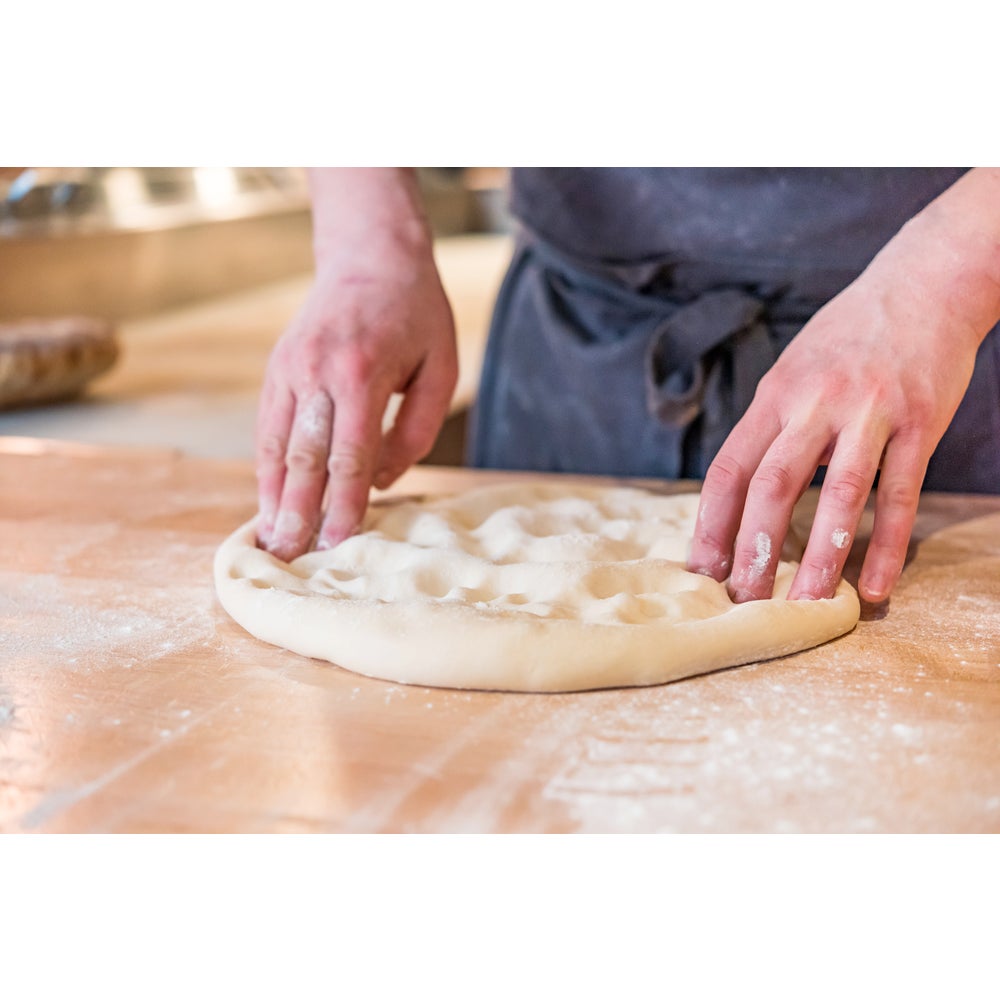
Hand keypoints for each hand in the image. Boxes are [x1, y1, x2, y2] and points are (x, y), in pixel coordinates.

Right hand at [256, 218, 456, 561]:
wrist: (370, 257)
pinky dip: (266, 466)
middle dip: (299, 511)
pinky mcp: (276, 368)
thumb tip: (381, 482)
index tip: (337, 543)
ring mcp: (289, 368)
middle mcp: (317, 372)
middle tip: (292, 556)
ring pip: (277, 445)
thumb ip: (415, 430)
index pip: (350, 456)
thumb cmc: (417, 317)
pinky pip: (267, 427)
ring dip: (272, 496)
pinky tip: (266, 498)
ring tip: (270, 539)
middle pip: (306, 457)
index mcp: (362, 373)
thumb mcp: (440, 368)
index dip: (342, 504)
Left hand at [688, 228, 988, 604]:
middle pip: (771, 485)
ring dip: (819, 557)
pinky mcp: (920, 422)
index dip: (710, 522)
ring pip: (837, 495)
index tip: (701, 568)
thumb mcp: (793, 370)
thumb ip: (769, 425)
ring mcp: (868, 413)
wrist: (926, 281)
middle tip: (744, 602)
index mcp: (775, 394)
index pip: (729, 467)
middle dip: (753, 549)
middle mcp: (814, 403)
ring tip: (807, 606)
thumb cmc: (849, 336)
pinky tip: (876, 585)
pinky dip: (886, 544)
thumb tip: (742, 489)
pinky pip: (900, 493)